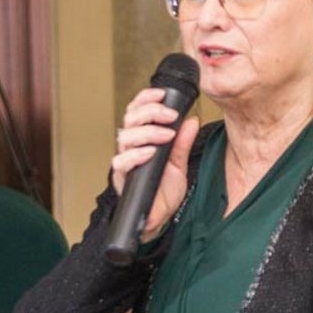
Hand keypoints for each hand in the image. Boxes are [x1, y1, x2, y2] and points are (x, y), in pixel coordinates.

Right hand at [112, 88, 199, 241]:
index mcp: (142, 138)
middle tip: (170, 116)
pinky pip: (121, 161)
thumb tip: (192, 120)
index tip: (163, 94)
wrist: (160, 217)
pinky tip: (150, 152)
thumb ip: (184, 142)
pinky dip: (136, 154)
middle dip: (151, 112)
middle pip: (130, 119)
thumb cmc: (165, 190)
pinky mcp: (121, 178)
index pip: (137, 110)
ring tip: (167, 135)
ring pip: (125, 137)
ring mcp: (125, 162)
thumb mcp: (180, 162)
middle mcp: (131, 147)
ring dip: (147, 132)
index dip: (146, 98)